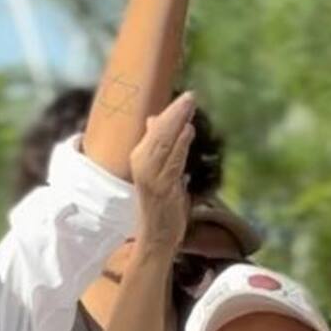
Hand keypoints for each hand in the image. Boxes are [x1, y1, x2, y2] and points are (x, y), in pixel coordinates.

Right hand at [131, 93, 195, 251]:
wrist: (157, 235)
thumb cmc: (160, 203)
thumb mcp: (159, 169)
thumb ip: (157, 145)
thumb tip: (153, 119)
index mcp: (139, 158)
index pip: (155, 130)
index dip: (171, 113)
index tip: (186, 98)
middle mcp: (141, 165)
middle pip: (158, 134)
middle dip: (175, 113)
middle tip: (191, 95)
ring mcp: (150, 177)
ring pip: (163, 144)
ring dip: (178, 124)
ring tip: (190, 106)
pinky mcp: (161, 189)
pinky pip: (171, 163)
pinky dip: (179, 145)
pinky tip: (188, 131)